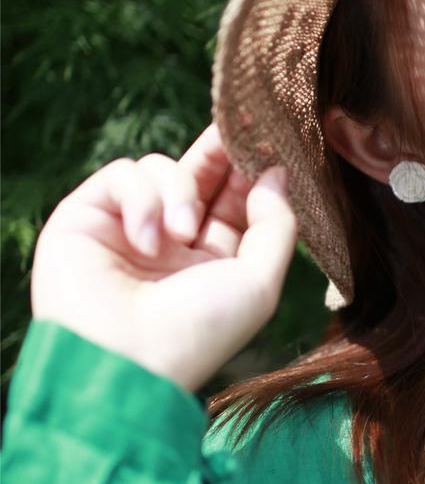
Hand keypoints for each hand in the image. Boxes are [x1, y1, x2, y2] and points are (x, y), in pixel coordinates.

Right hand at [30, 122, 299, 394]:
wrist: (123, 358)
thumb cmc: (197, 332)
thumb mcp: (259, 283)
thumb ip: (276, 226)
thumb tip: (278, 174)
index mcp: (211, 263)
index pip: (234, 202)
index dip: (252, 172)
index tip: (273, 142)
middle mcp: (169, 243)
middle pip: (198, 175)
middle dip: (221, 151)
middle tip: (242, 125)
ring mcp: (127, 227)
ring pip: (161, 168)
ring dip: (180, 193)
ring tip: (180, 235)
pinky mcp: (87, 214)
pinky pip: (123, 175)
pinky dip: (141, 198)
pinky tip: (146, 238)